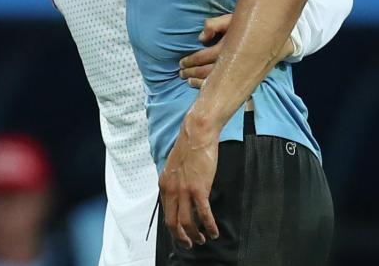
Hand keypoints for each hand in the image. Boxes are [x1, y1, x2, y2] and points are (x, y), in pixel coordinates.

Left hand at [160, 115, 220, 248]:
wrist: (197, 134)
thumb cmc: (189, 148)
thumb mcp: (175, 167)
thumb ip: (175, 183)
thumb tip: (181, 196)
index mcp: (164, 185)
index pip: (166, 212)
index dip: (173, 226)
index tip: (181, 232)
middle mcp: (171, 190)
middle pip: (172, 223)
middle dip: (181, 237)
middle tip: (189, 244)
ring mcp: (184, 190)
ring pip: (187, 222)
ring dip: (194, 235)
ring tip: (202, 239)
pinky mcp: (199, 189)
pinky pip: (204, 214)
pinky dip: (209, 226)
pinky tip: (214, 231)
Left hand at [181, 13, 292, 87]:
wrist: (278, 40)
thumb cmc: (251, 25)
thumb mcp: (232, 19)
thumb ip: (215, 24)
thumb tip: (201, 37)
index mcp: (227, 46)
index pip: (204, 56)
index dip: (190, 61)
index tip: (181, 63)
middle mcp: (232, 61)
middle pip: (206, 71)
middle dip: (191, 72)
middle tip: (180, 72)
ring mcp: (237, 71)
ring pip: (213, 80)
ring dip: (198, 81)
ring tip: (187, 79)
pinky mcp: (242, 76)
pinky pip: (223, 86)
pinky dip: (208, 86)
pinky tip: (199, 86)